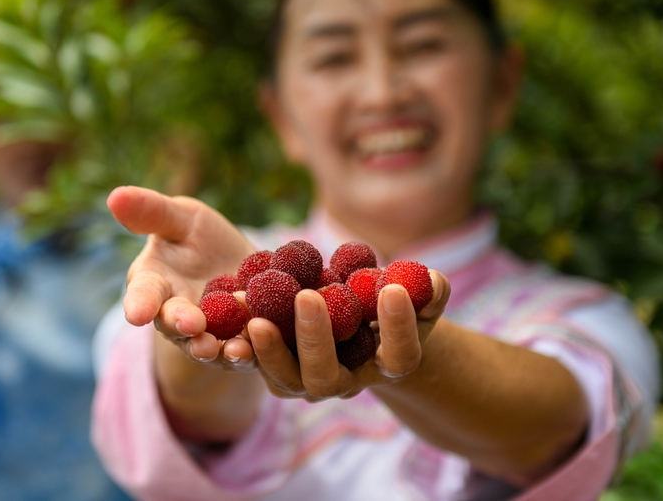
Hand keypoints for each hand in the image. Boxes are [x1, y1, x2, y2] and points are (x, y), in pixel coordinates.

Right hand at [107, 186, 258, 368]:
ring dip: (217, 349)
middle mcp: (176, 316)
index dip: (140, 304)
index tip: (137, 314)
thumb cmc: (199, 238)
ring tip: (227, 348)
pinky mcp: (238, 347)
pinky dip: (249, 353)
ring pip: (208, 347)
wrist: (242, 264)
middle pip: (175, 325)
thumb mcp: (180, 218)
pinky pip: (242, 354)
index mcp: (154, 284)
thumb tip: (114, 195)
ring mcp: (206, 336)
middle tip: (192, 325)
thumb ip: (151, 211)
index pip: (142, 295)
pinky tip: (254, 348)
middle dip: (183, 325)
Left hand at [247, 271, 449, 401]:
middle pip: (327, 377)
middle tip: (307, 296)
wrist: (357, 321)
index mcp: (388, 364)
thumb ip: (428, 288)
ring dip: (270, 350)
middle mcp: (345, 382)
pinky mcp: (274, 368)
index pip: (398, 355)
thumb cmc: (391, 304)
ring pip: (285, 378)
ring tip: (257, 316)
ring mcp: (306, 381)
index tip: (392, 289)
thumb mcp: (418, 295)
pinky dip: (242, 338)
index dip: (398, 327)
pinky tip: (234, 306)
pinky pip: (255, 360)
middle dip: (316, 338)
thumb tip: (429, 279)